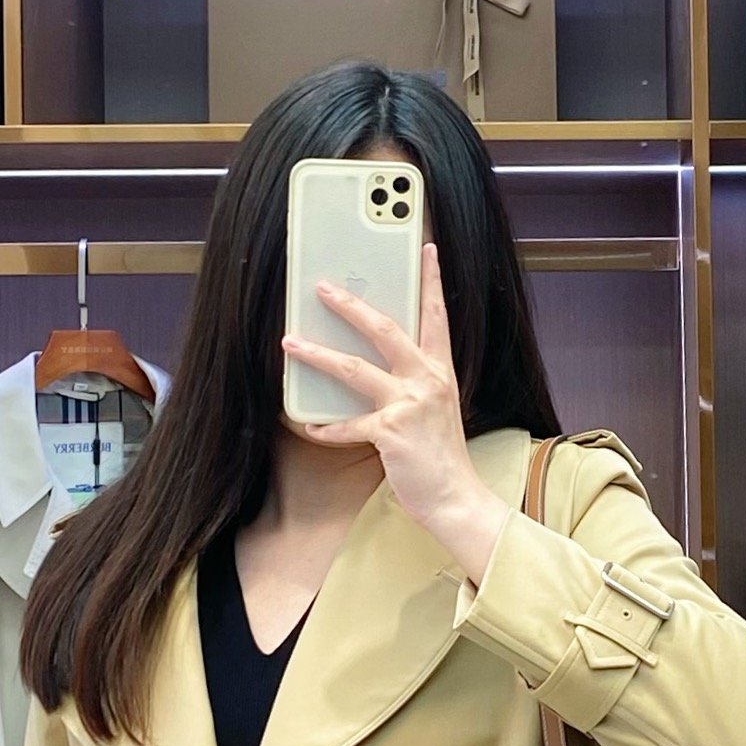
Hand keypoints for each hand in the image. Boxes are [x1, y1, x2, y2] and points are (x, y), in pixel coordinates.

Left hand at [281, 243, 509, 585]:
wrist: (455, 498)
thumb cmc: (441, 457)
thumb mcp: (436, 409)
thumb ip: (414, 383)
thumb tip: (378, 367)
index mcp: (441, 370)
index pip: (437, 315)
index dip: (431, 280)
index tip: (427, 247)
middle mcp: (427, 379)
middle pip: (385, 329)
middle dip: (350, 306)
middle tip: (322, 287)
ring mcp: (409, 404)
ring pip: (354, 369)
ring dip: (318, 354)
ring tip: (290, 342)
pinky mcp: (390, 432)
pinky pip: (346, 425)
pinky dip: (324, 428)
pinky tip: (306, 426)